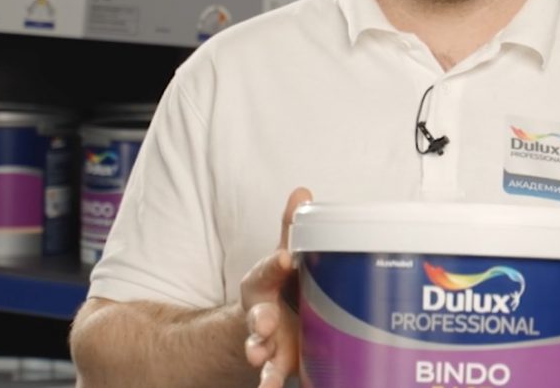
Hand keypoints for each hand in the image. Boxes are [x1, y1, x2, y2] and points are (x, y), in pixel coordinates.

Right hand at [241, 187, 312, 387]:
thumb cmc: (281, 284)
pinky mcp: (280, 366)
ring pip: (261, 353)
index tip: (288, 257)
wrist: (265, 324)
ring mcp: (269, 345)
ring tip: (261, 368)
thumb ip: (290, 229)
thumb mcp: (282, 256)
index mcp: (262, 284)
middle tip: (267, 326)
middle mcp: (261, 316)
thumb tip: (301, 191)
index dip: (275, 264)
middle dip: (261, 324)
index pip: (266, 271)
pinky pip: (273, 379)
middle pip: (258, 320)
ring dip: (262, 361)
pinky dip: (271, 386)